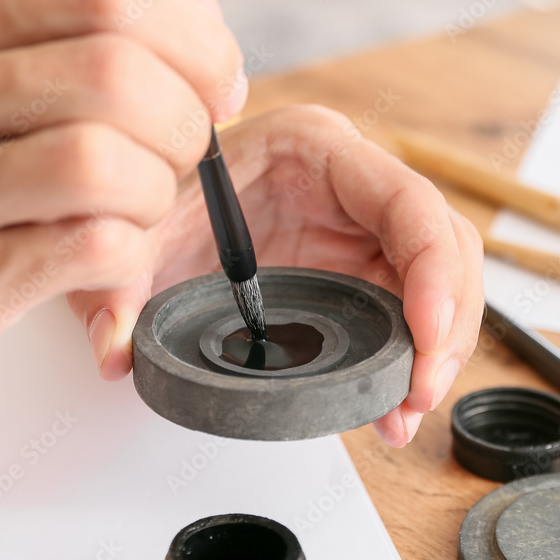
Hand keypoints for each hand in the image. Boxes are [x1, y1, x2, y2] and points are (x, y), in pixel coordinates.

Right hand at [0, 0, 245, 378]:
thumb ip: (90, 43)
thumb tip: (203, 12)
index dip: (196, 42)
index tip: (220, 89)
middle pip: (117, 76)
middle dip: (185, 126)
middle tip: (179, 163)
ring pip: (100, 162)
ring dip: (154, 194)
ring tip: (137, 213)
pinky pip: (92, 248)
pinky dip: (131, 257)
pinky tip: (110, 261)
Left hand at [70, 105, 483, 446]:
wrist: (147, 199)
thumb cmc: (157, 192)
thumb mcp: (133, 236)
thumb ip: (115, 287)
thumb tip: (115, 350)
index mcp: (313, 148)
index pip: (408, 201)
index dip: (432, 272)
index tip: (423, 336)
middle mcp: (348, 186)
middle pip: (442, 248)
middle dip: (443, 327)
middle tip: (416, 393)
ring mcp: (355, 228)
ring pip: (435, 284)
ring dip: (433, 351)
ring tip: (403, 411)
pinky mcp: (351, 270)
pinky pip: (405, 310)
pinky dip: (408, 359)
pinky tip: (393, 402)